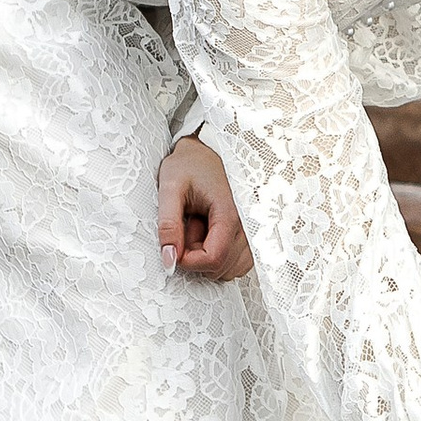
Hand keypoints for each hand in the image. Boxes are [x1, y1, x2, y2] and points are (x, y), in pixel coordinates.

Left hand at [158, 134, 252, 282]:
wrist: (206, 150)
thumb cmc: (189, 165)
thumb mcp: (170, 187)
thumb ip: (168, 224)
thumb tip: (169, 260)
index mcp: (229, 213)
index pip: (213, 259)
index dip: (188, 262)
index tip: (173, 247)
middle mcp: (248, 226)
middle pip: (222, 268)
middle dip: (196, 257)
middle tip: (187, 227)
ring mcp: (252, 232)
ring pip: (231, 270)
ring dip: (208, 259)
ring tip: (197, 228)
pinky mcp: (250, 236)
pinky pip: (238, 263)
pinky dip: (220, 258)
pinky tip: (207, 235)